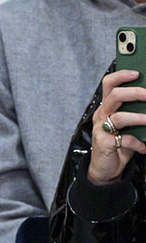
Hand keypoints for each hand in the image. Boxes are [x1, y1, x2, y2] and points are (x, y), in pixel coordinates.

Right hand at [88, 69, 145, 183]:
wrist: (105, 169)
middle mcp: (102, 115)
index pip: (109, 84)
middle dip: (133, 93)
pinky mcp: (104, 144)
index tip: (136, 72)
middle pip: (113, 96)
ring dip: (139, 117)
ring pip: (119, 117)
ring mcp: (101, 130)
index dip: (121, 76)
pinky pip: (124, 140)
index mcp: (107, 107)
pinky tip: (144, 147)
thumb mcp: (128, 125)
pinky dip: (138, 144)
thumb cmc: (118, 143)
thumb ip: (136, 112)